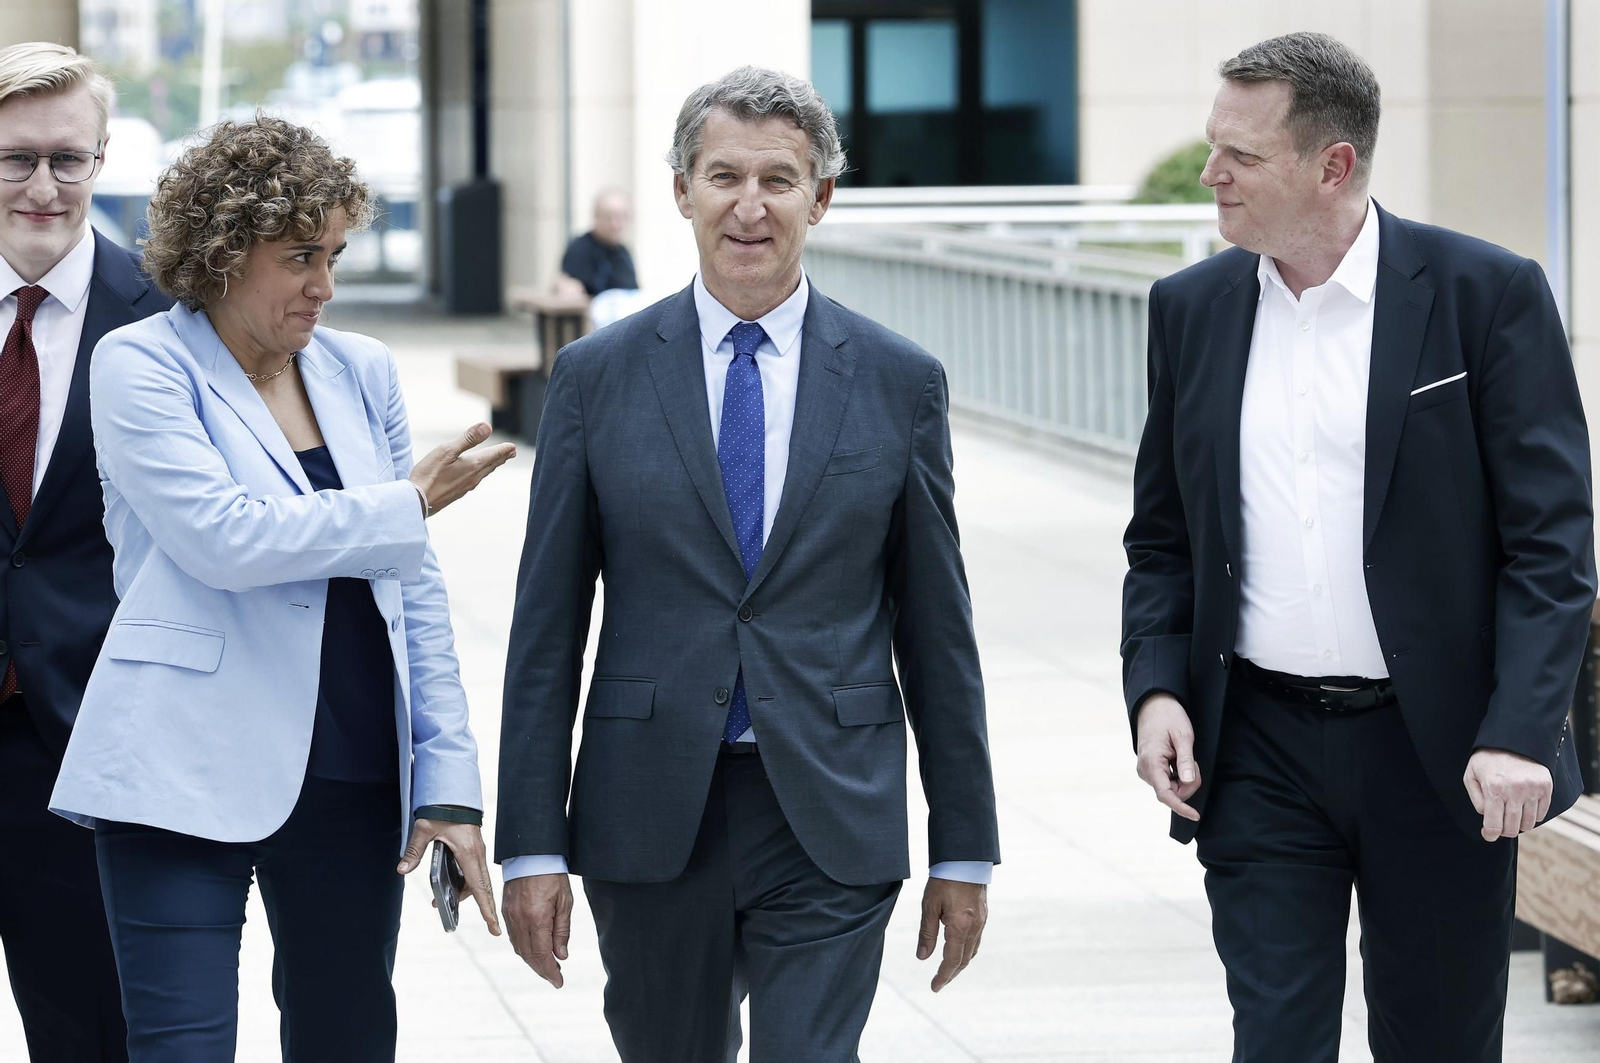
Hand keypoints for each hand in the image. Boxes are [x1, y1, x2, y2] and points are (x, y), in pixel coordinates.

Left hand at [396, 818, 500, 935]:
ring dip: (466, 893)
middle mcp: (477, 854)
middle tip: (491, 928)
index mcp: (468, 853)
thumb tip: (402, 869)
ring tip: (438, 902)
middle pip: (483, 888)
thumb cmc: (442, 809)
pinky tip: (449, 885)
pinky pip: (474, 871)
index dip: (487, 908)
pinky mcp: (475, 848)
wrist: (454, 794)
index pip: (480, 887)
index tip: (494, 926)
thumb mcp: (424, 829)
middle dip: (486, 908)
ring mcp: (478, 851)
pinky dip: (467, 883)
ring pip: (478, 880)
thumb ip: (415, 850)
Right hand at [409, 423, 515, 515]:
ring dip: (492, 465)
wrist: (417, 502)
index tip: (513, 447)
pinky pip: (474, 480)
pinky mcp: (457, 493)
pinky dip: (481, 473)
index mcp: (473, 465)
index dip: (503, 449)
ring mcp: (465, 487)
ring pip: (483, 473)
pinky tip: (476, 475)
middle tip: (511, 452)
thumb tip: (488, 427)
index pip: (493, 454)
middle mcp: (473, 477)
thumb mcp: (447, 450)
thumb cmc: (429, 474)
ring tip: (497, 461)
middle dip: (501, 457)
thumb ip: (468, 438)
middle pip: (491, 464)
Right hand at [503, 873, 573, 987]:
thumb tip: (561, 956)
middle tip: (555, 978)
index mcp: (536, 918)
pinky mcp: (506, 911)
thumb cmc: (552, 874)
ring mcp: (510, 916)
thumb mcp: (565, 902)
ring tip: (547, 966)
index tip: (558, 982)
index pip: (542, 954)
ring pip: (519, 948)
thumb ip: (562, 931)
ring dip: (532, 961)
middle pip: (529, 955)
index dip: (550, 972)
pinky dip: (523, 948)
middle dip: (542, 970)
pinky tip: (533, 951)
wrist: (531, 853)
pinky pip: (513, 937)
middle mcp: (520, 920)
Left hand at [916, 878, 986, 991]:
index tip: (935, 987)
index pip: (952, 960)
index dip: (943, 976)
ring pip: (972, 951)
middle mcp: (974, 927)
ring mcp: (981, 922)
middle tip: (938, 983)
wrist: (966, 858)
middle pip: (964, 960)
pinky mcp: (983, 915)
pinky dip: (966, 951)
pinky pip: (976, 941)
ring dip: (960, 964)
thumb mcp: (929, 905)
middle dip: (951, 974)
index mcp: (960, 926)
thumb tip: (923, 958)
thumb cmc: (945, 878)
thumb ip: (927, 933)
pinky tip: (958, 950)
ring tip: (947, 971)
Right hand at [1135, 693, 1200, 821]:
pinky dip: (1179, 775)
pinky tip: (1178, 759)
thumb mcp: (1183, 736)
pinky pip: (1167, 782)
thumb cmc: (1169, 717)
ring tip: (1185, 756)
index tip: (1196, 815)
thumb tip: (1188, 782)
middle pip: (1172, 793)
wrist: (1154, 705)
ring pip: (1171, 789)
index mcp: (1151, 763)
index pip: (1166, 794)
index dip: (1181, 807)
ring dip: (1184, 778)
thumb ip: (1185, 760)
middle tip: (1194, 762)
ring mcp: (1146, 771)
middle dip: (1189, 783)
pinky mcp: (1150, 769)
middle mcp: (1145, 770)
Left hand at [1464, 747, 1552, 840]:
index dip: (1490, 834)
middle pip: (1512, 828)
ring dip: (1519, 824)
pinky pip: (1541, 813)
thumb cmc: (1488, 758)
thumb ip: (1476, 798)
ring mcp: (1533, 789)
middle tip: (1499, 825)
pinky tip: (1524, 808)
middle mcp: (1515, 791)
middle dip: (1504, 830)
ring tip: (1512, 816)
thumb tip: (1486, 816)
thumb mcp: (1471, 774)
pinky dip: (1533, 816)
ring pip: (1528, 823)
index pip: (1494, 825)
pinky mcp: (1546, 787)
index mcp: (1494, 788)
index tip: (1488, 835)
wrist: (1514, 739)